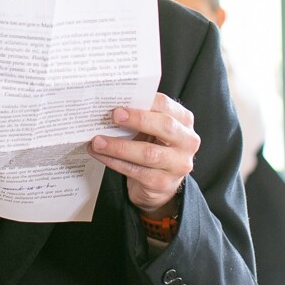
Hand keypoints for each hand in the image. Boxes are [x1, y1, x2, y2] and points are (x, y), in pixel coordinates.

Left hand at [91, 94, 198, 216]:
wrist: (160, 184)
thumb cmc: (154, 148)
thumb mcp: (153, 130)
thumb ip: (140, 117)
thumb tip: (110, 106)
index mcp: (184, 121)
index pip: (166, 105)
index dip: (145, 101)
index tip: (123, 100)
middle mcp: (187, 142)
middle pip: (165, 126)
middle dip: (137, 119)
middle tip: (113, 116)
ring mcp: (178, 164)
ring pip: (148, 153)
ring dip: (119, 146)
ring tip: (97, 141)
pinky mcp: (163, 183)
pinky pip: (136, 171)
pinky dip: (115, 162)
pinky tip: (100, 155)